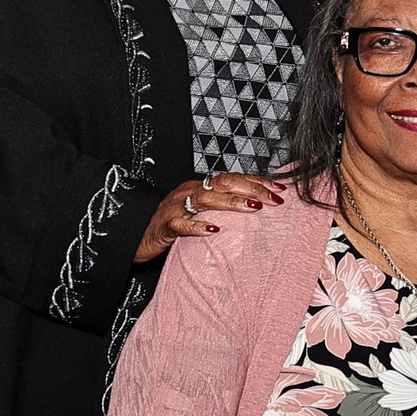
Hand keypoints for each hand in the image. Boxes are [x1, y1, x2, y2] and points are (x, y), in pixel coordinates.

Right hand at [134, 172, 283, 261]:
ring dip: (232, 202)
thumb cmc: (172, 225)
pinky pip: (181, 224)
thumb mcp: (200, 212)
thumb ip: (223, 207)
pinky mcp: (164, 226)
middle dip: (252, 189)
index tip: (280, 190)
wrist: (137, 236)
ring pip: (205, 198)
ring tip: (253, 207)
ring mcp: (175, 207)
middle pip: (223, 183)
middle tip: (274, 199)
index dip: (256, 182)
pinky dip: (198, 226)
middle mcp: (189, 191)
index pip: (233, 179)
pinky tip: (214, 229)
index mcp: (200, 187)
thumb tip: (256, 207)